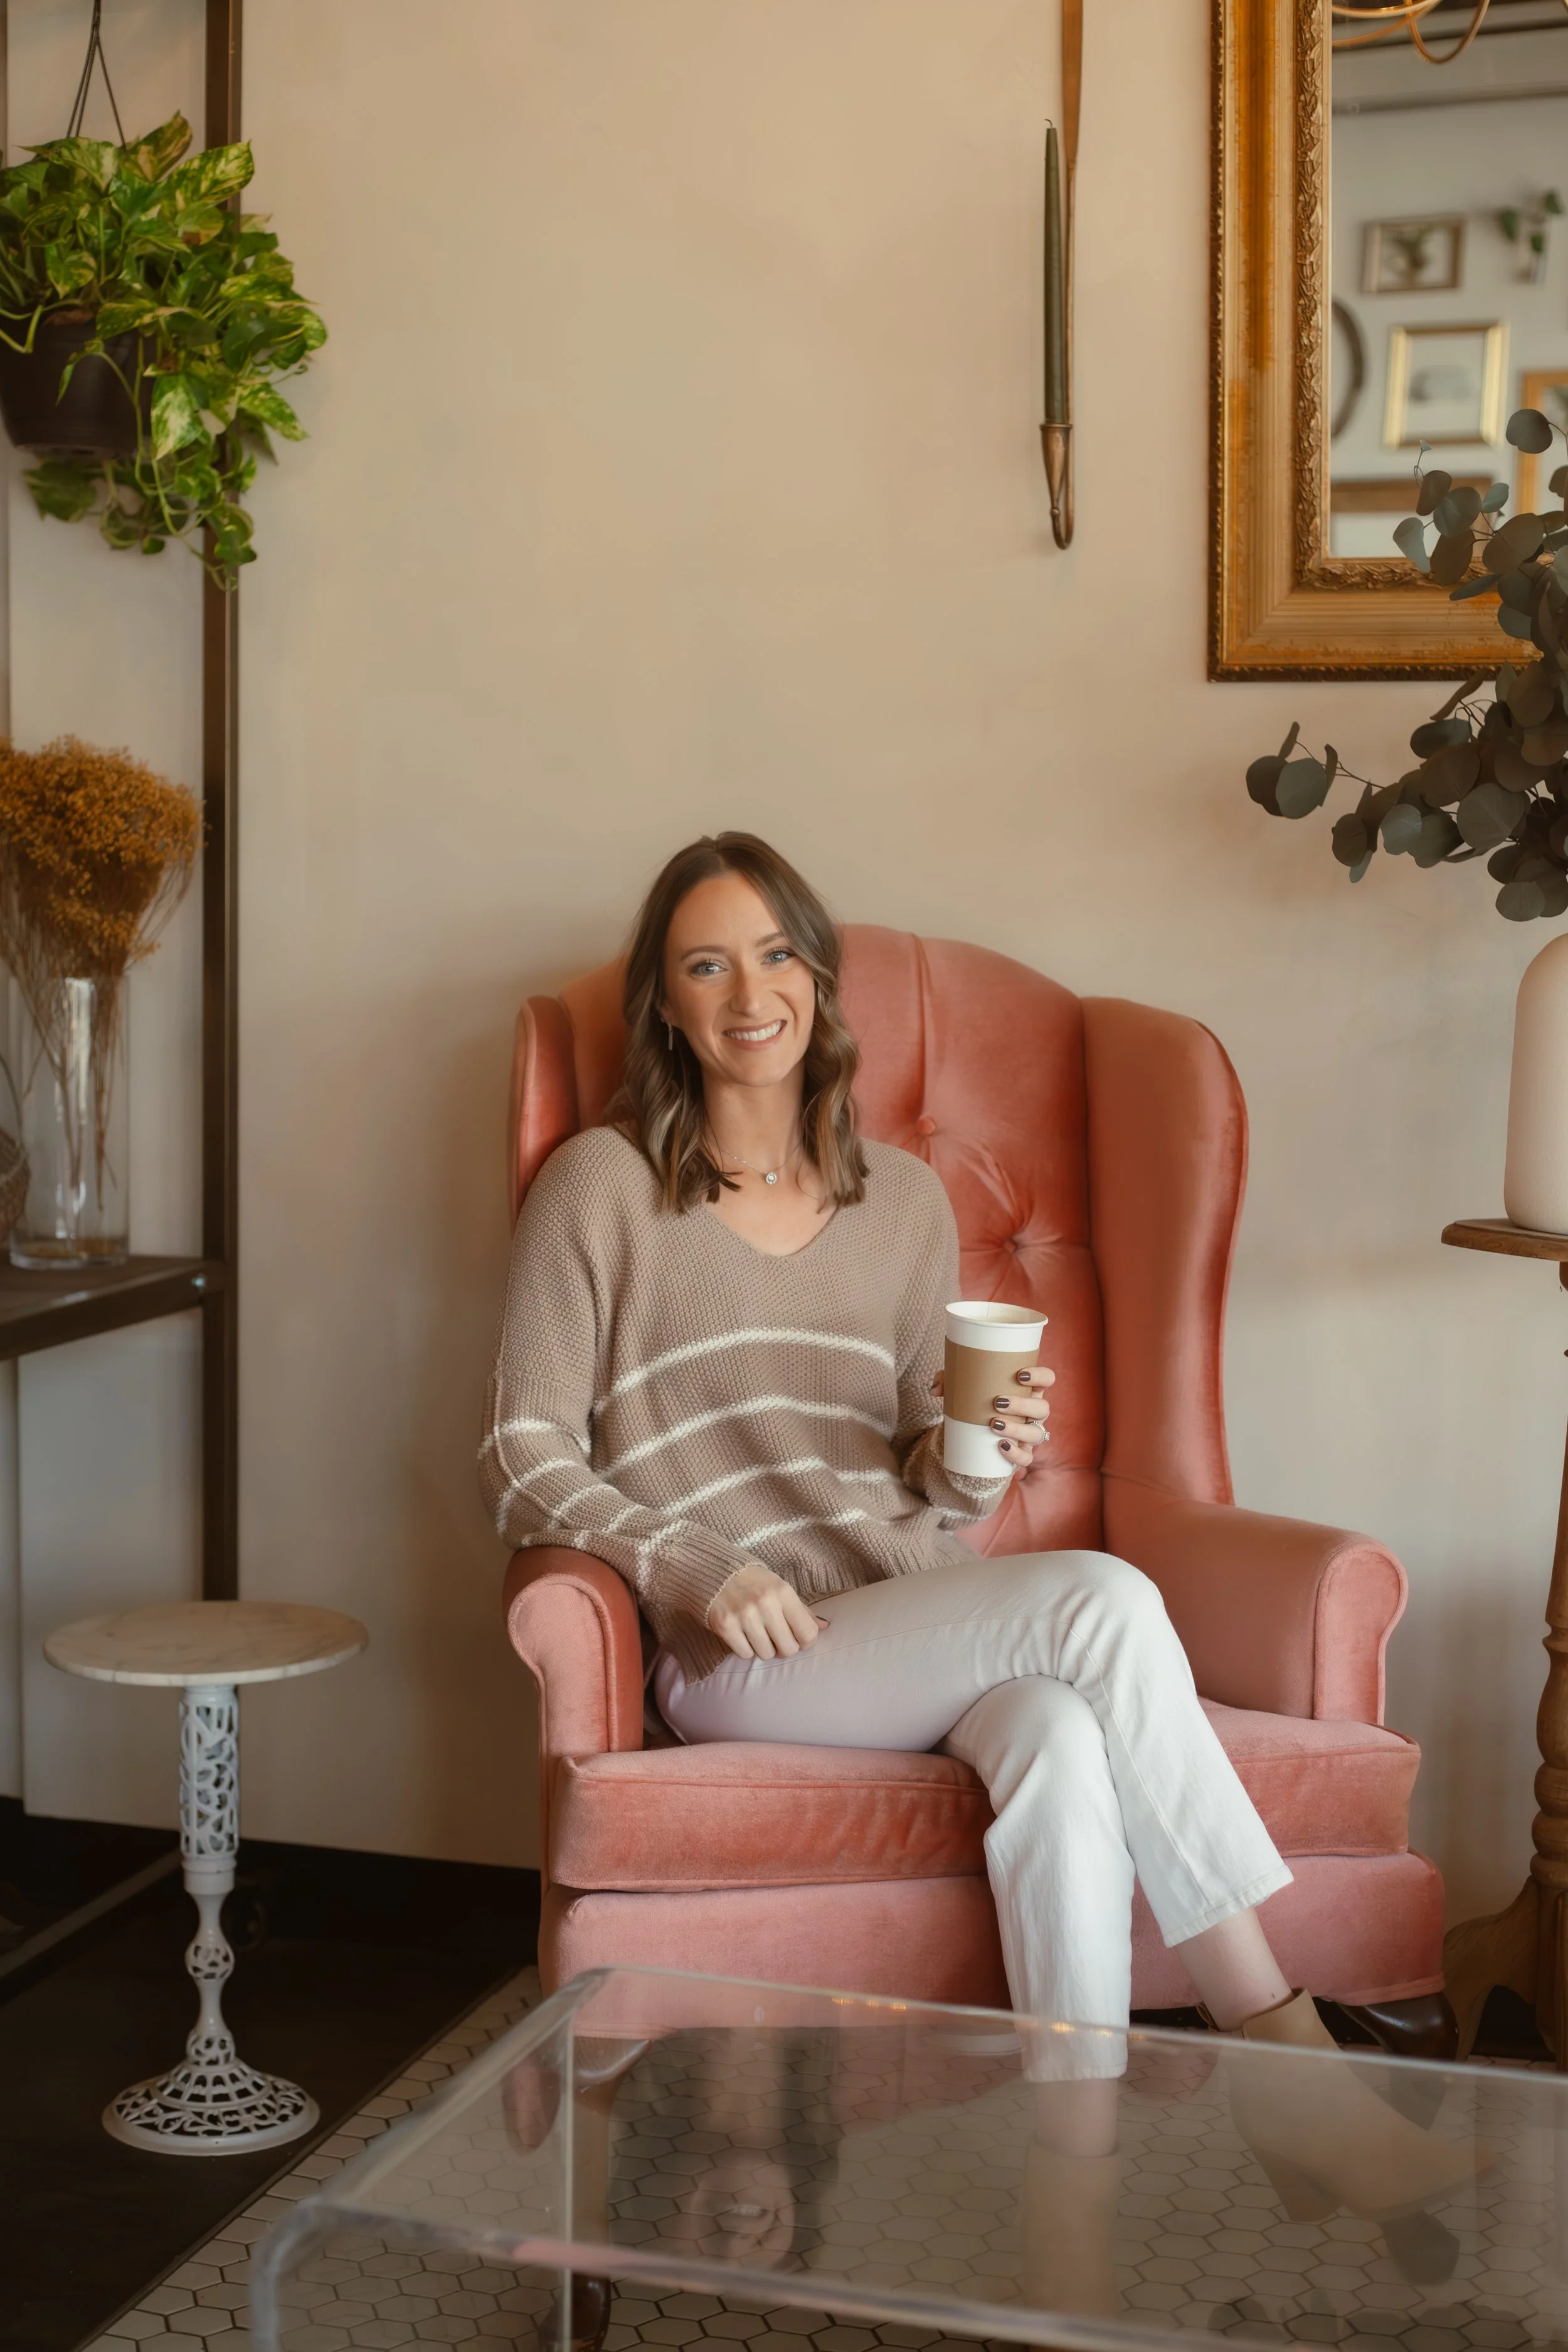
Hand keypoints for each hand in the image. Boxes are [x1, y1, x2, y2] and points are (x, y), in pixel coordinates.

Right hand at [707, 1563, 826, 1659]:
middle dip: (785, 1647)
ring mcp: (744, 1616)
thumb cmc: (753, 1581)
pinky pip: (745, 1654)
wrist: (715, 1572)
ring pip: (766, 1654)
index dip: (807, 1641)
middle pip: (788, 1649)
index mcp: (783, 1592)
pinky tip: (743, 1634)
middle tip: (778, 1638)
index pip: (807, 1632)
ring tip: (758, 1633)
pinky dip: (746, 1648)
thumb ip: (802, 1609)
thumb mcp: (780, 1587)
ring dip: (764, 1648)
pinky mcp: (725, 1626)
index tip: (801, 1639)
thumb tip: (824, 1627)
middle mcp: (765, 1604)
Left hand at [934, 1363, 1055, 1473]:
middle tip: (998, 1403)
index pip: (1047, 1379)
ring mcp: (1030, 1433)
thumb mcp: (963, 1388)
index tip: (1020, 1374)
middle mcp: (1034, 1412)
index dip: (1040, 1376)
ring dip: (1018, 1430)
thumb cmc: (975, 1401)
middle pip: (1042, 1408)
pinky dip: (1016, 1454)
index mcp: (1028, 1390)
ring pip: (1037, 1434)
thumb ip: (948, 1381)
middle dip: (1023, 1405)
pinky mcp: (1022, 1452)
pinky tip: (1002, 1447)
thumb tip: (935, 1389)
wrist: (973, 1432)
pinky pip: (1027, 1458)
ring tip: (994, 1425)